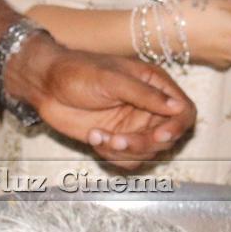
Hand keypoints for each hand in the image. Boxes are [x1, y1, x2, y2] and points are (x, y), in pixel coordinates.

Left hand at [5, 34, 196, 168]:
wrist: (46, 85)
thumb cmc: (78, 71)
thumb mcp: (112, 79)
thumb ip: (145, 94)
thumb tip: (178, 108)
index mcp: (154, 83)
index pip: (184, 110)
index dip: (177, 127)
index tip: (159, 136)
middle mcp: (149, 106)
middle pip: (166, 137)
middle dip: (144, 143)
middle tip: (119, 140)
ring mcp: (133, 124)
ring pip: (148, 153)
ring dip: (125, 151)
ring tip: (100, 137)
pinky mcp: (117, 139)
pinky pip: (128, 160)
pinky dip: (112, 155)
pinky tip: (94, 137)